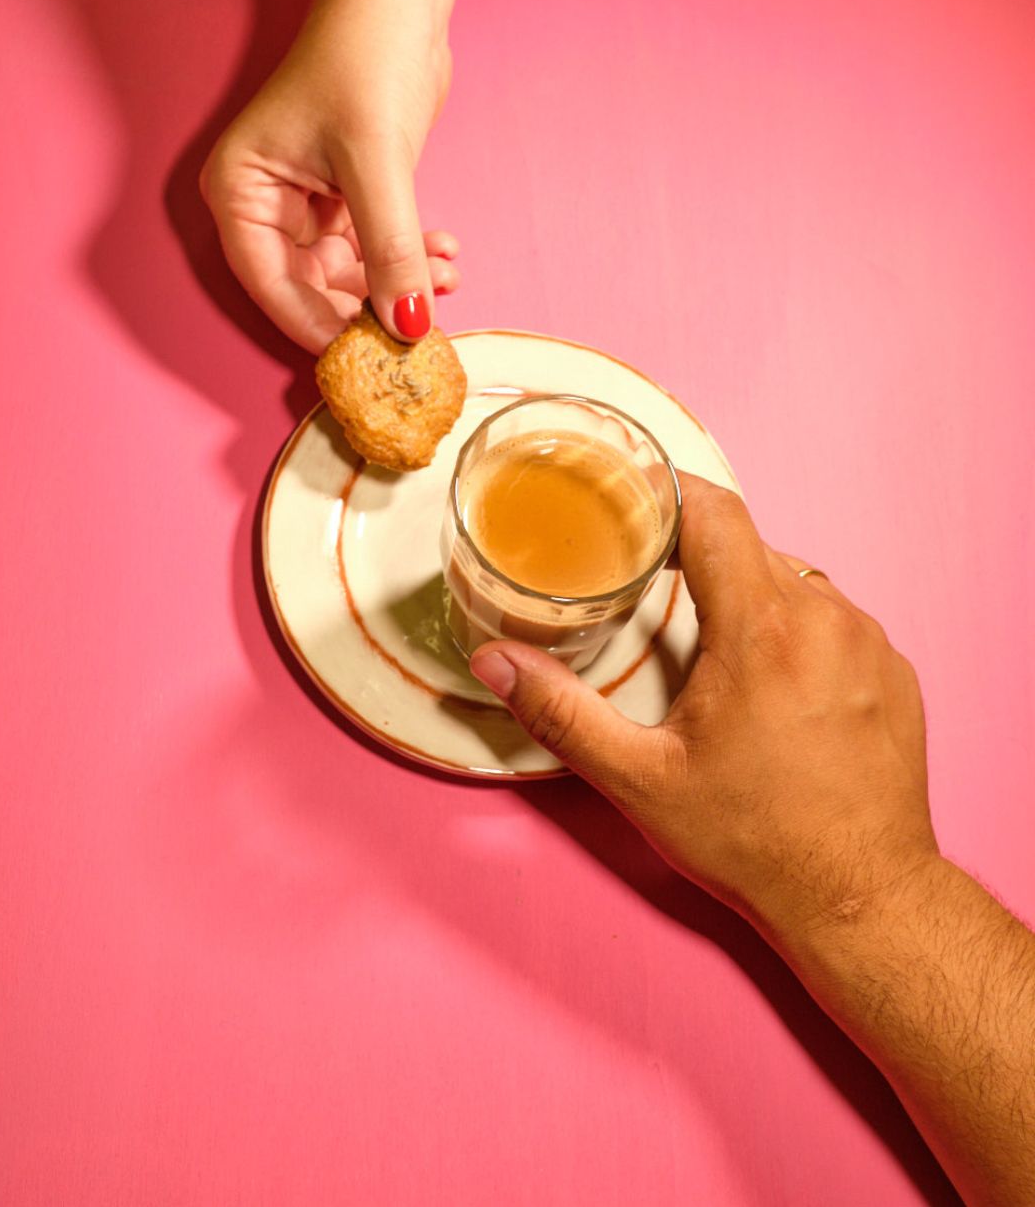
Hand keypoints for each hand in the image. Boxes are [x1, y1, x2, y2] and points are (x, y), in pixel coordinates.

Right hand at [200, 0, 460, 351]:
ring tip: (448, 276)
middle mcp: (266, 206)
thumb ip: (390, 252)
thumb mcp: (376, 166)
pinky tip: (447, 255)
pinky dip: (410, 258)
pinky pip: (375, 250)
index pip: (272, 286)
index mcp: (240, 194)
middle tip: (422, 328)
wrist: (397, 2)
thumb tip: (409, 325)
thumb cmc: (362, 59)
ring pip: (350, 275)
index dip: (321, 326)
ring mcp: (307, 206)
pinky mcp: (347, 199)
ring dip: (401, 283)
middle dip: (371, 308)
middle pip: (311, 289)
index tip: (371, 356)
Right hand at [470, 473, 940, 945]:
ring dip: (748, 595)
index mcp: (762, 629)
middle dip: (697, 556)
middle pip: (749, 544)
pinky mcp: (894, 669)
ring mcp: (869, 642)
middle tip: (652, 584)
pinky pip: (833, 618)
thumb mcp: (641, 780)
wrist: (861, 897)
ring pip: (793, 579)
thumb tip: (494, 662)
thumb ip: (561, 712)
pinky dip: (795, 630)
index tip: (631, 497)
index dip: (667, 491)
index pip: (715, 512)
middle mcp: (826, 618)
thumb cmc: (754, 840)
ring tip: (709, 643)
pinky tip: (771, 682)